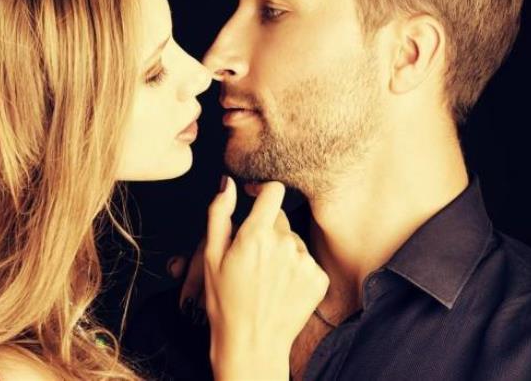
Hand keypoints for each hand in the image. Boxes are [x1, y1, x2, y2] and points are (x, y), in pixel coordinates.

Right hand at [204, 177, 328, 380]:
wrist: (252, 344)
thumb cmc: (226, 302)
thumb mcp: (211, 256)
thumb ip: (219, 213)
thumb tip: (227, 184)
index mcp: (257, 234)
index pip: (273, 191)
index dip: (262, 191)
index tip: (255, 198)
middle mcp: (286, 244)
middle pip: (280, 219)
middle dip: (266, 230)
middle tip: (251, 258)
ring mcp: (305, 262)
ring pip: (294, 241)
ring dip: (282, 251)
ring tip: (266, 278)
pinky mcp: (319, 279)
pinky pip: (307, 261)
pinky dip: (296, 270)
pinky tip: (281, 288)